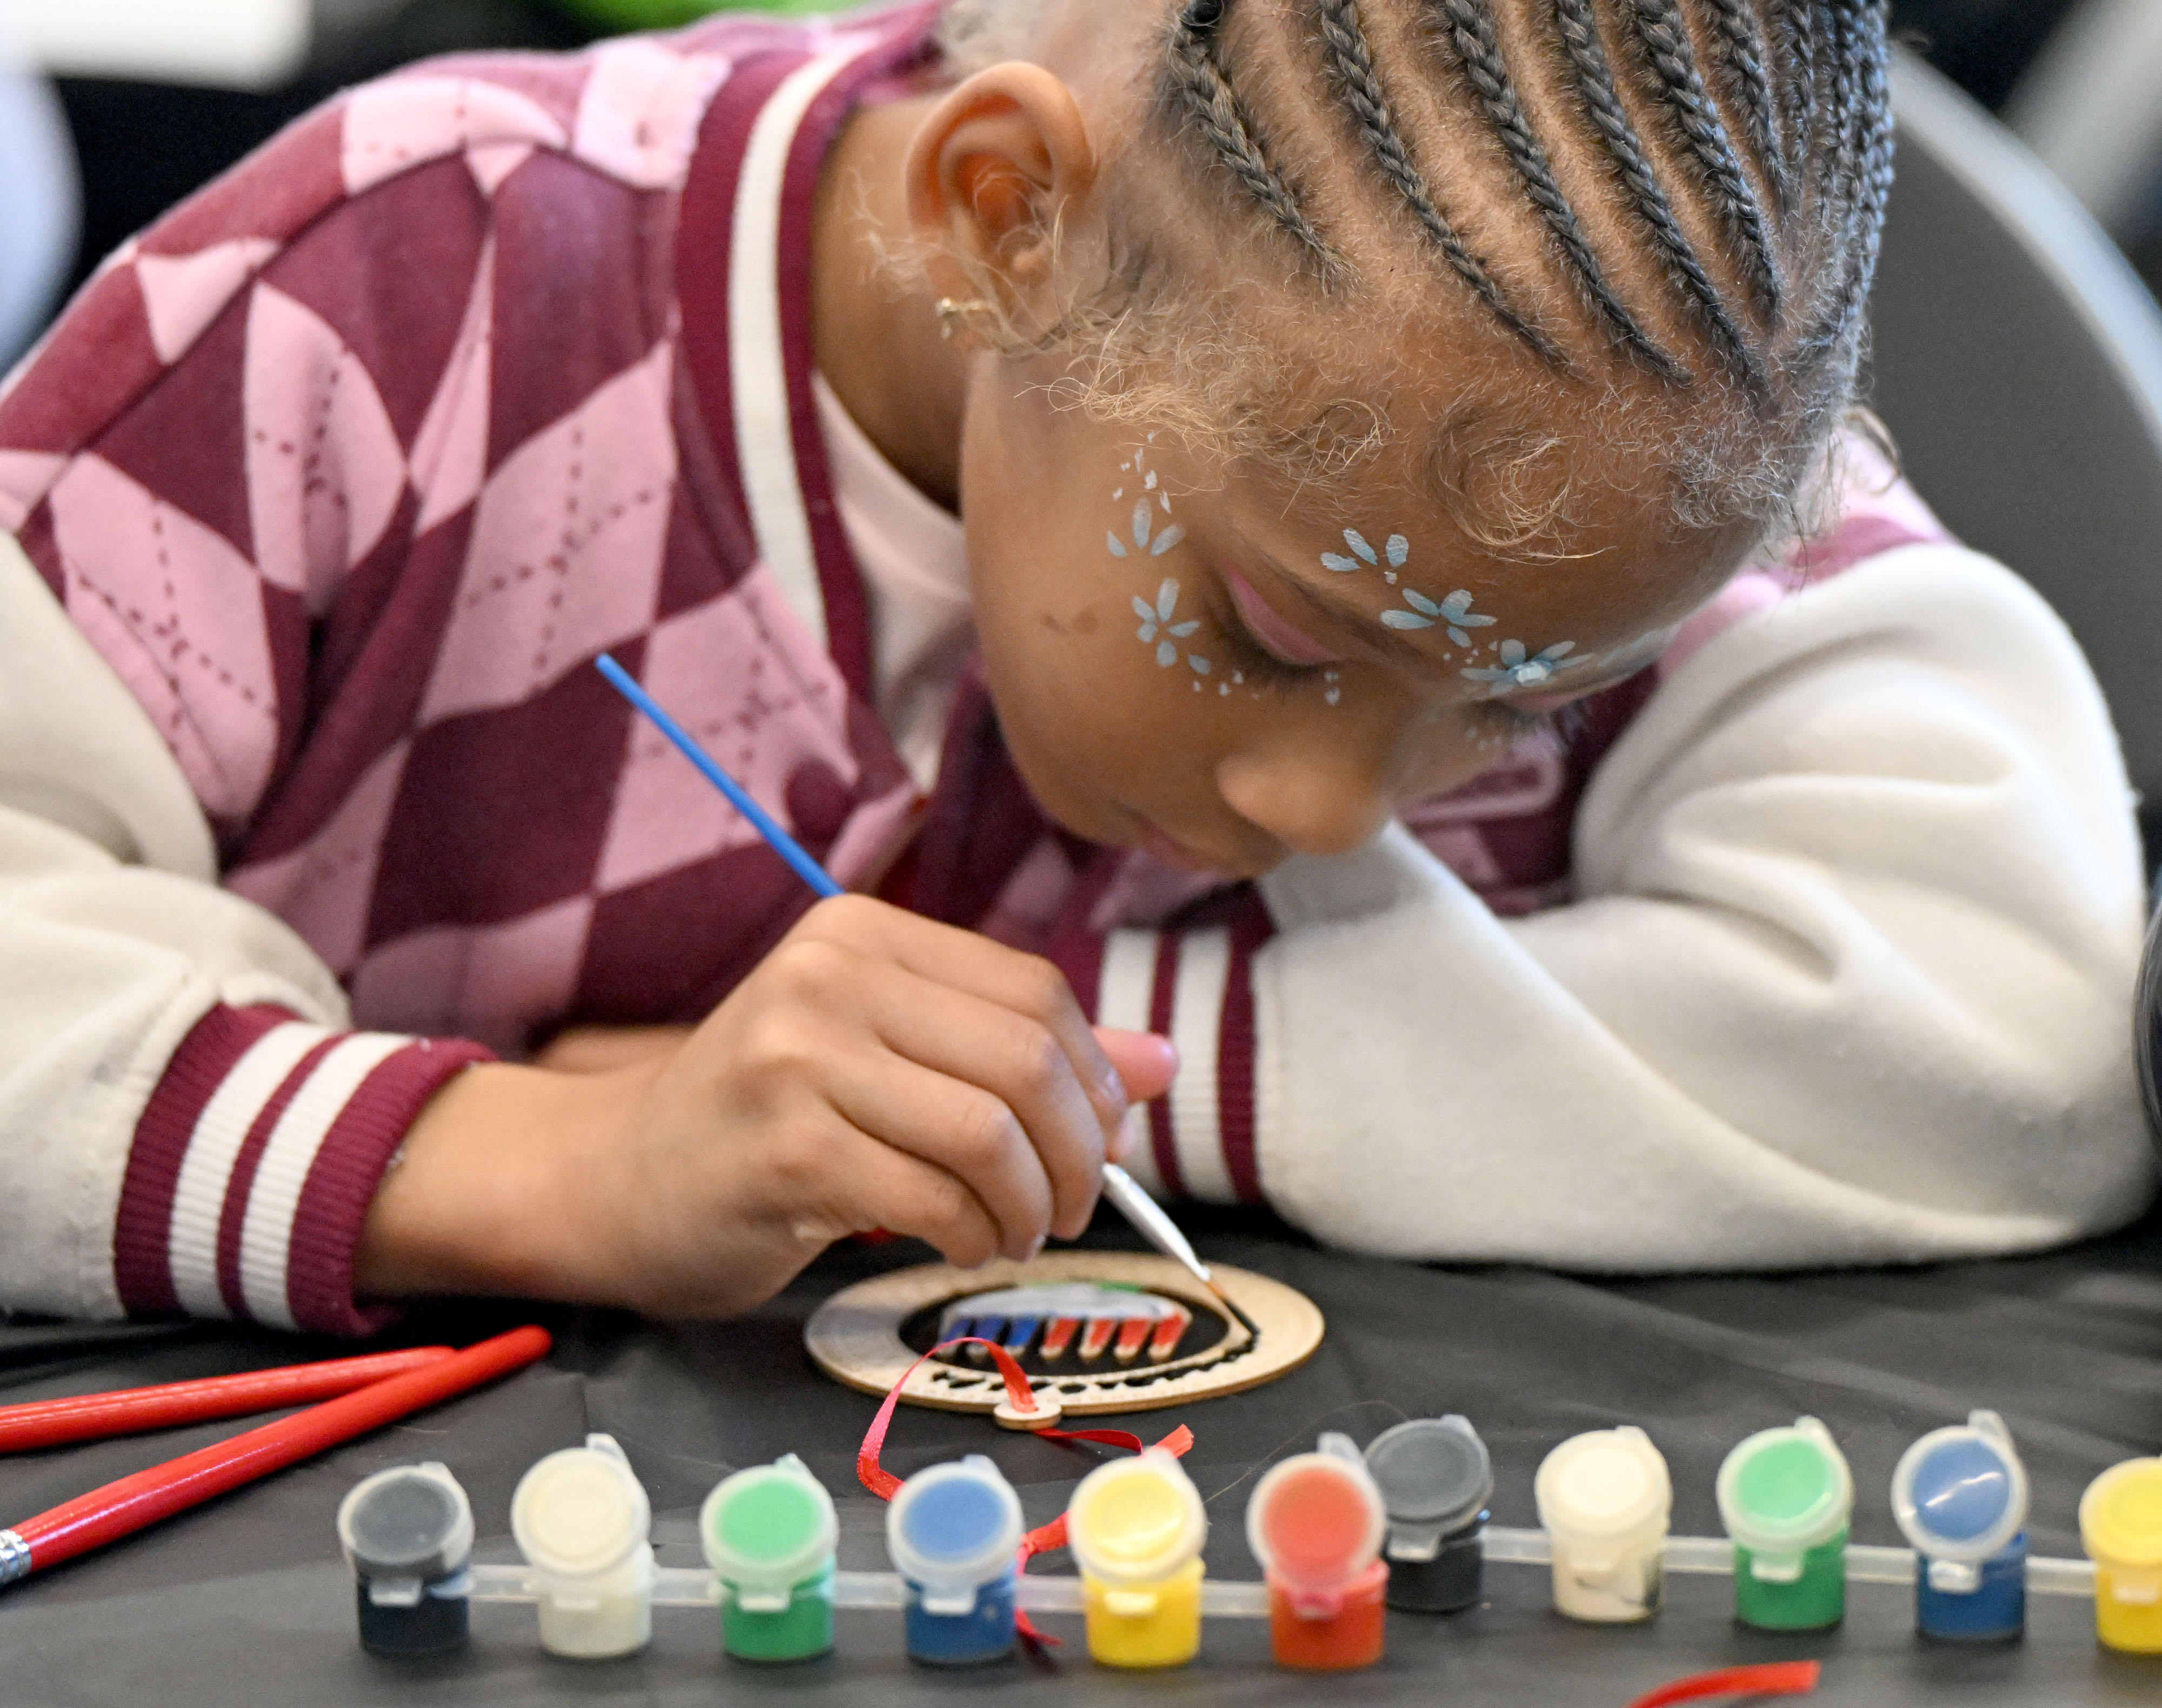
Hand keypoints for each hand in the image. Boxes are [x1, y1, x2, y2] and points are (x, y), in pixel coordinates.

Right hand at [357, 896, 1177, 1316]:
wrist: (613, 1182)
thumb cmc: (766, 1124)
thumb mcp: (892, 1062)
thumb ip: (1019, 1053)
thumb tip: (1161, 1062)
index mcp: (862, 935)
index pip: (1032, 992)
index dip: (1093, 1077)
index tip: (1098, 1141)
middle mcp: (828, 974)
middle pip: (1023, 1058)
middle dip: (1078, 1150)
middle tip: (1069, 1207)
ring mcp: (798, 1056)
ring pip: (987, 1131)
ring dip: (1029, 1204)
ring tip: (1015, 1234)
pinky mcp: (783, 1146)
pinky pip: (932, 1197)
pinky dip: (973, 1236)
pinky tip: (961, 1246)